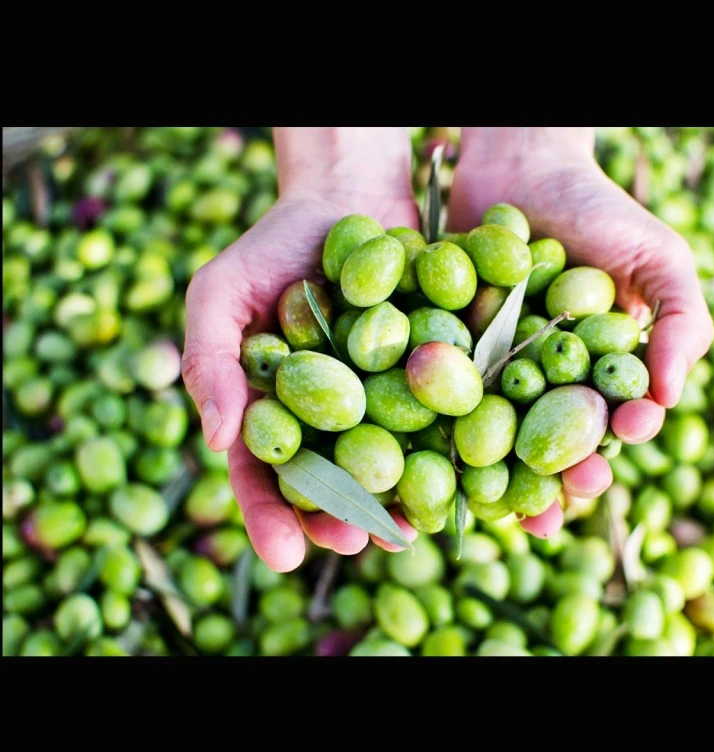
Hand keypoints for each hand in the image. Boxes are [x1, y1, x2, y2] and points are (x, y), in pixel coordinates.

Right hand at [182, 128, 417, 570]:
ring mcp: (387, 404)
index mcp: (277, 413)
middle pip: (336, 485)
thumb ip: (211, 359)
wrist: (349, 199)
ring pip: (393, 465)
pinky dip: (455, 449)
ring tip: (409, 531)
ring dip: (402, 501)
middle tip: (354, 543)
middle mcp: (333, 420)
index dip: (272, 516)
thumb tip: (217, 438)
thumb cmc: (274, 245)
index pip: (267, 475)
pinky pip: (446, 419)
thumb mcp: (222, 291)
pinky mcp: (436, 377)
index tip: (284, 553)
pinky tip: (464, 476)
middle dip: (343, 519)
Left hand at [447, 127, 713, 537]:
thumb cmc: (598, 211)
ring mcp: (485, 373)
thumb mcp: (656, 259)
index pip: (604, 428)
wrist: (520, 166)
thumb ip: (679, 321)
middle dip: (545, 482)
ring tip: (482, 510)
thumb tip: (667, 395)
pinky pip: (431, 395)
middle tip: (543, 511)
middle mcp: (537, 385)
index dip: (606, 450)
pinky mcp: (439, 353)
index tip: (605, 462)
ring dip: (483, 476)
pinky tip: (420, 456)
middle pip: (541, 446)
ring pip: (483, 436)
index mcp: (592, 377)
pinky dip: (426, 426)